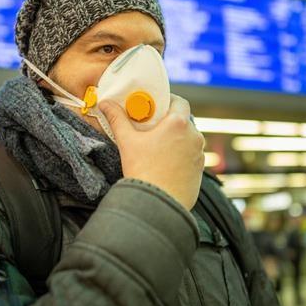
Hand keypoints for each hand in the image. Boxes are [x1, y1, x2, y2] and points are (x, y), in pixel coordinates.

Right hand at [99, 94, 203, 209]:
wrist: (158, 204)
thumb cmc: (143, 171)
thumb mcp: (127, 142)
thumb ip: (117, 119)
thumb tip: (105, 103)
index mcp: (179, 124)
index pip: (180, 102)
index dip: (169, 100)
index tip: (157, 105)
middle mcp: (194, 136)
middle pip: (184, 121)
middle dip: (170, 121)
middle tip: (153, 126)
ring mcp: (199, 155)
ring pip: (189, 139)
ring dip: (177, 139)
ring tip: (158, 146)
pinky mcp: (200, 171)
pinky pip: (191, 156)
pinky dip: (181, 155)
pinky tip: (165, 163)